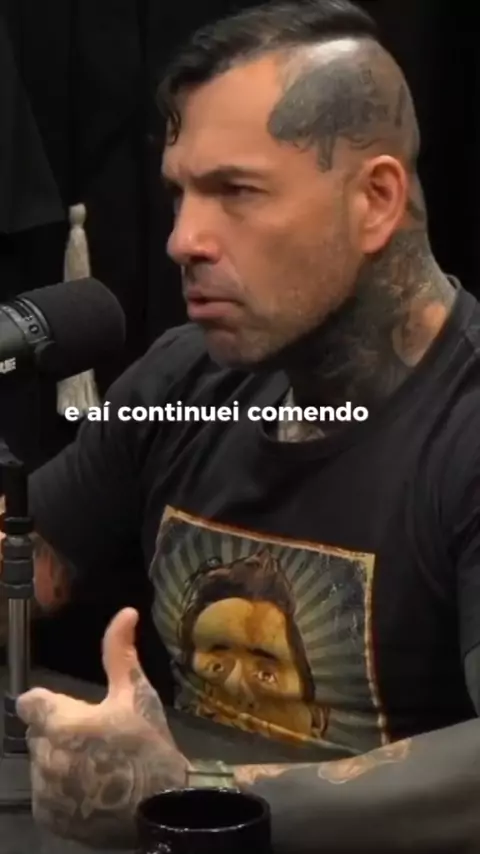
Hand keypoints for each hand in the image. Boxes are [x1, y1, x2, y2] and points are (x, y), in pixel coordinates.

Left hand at [16, 607, 188, 848]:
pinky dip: (62, 791)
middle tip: (96, 739)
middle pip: (39, 733)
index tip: (73, 711)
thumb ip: (120, 653)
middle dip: (60, 732)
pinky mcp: (47, 815)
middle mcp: (45, 755)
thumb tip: (126, 612)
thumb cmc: (149, 746)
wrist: (160, 806)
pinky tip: (91, 789)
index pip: (30, 703)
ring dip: (60, 761)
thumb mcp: (137, 695)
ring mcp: (44, 789)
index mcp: (62, 721)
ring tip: (97, 766)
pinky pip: (45, 794)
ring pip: (41, 763)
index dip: (49, 703)